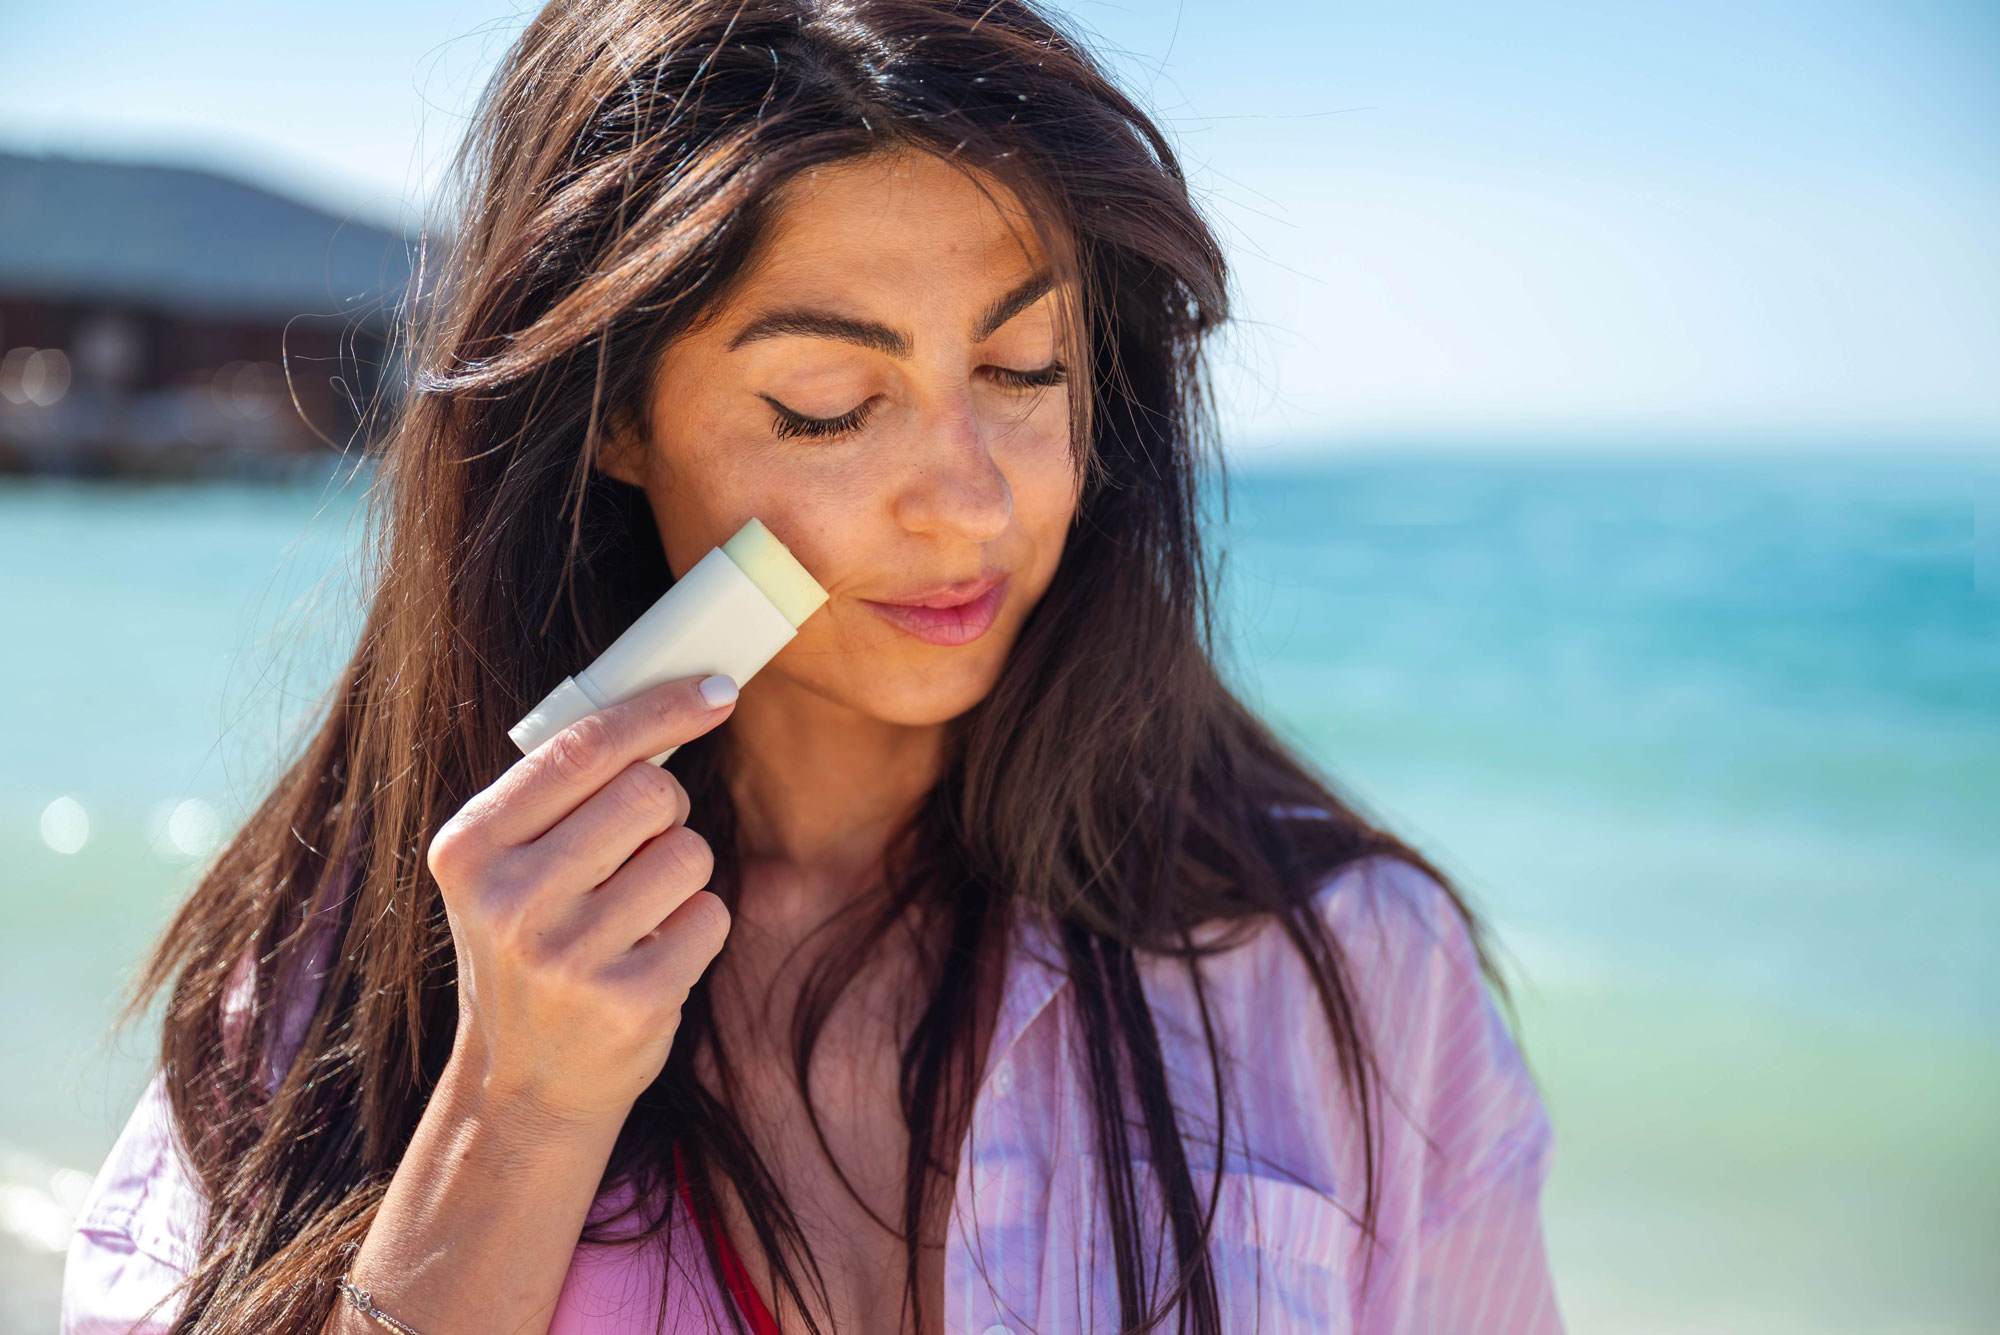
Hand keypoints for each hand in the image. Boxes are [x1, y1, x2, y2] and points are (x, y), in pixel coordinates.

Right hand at [427, 673, 738, 1127]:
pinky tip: (652, 956)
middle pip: (649, 793)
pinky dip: (697, 927)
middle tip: (640, 850)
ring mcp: (567, 956)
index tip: (716, 691)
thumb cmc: (533, 948)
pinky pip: (710, 915)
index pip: (581, 748)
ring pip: (688, 852)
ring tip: (638, 914)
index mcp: (470, 848)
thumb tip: (670, 704)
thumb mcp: (508, 868)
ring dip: (682, 874)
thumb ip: (563, 793)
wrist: (525, 1086)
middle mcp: (509, 899)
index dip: (660, 710)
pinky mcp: (628, 1000)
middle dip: (666, 811)